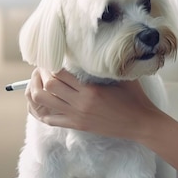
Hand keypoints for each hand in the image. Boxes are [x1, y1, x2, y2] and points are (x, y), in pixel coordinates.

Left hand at [25, 68, 158, 139]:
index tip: (50, 58)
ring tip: (38, 82)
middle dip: (40, 75)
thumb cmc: (135, 98)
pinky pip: (49, 119)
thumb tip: (92, 51)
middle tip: (42, 68)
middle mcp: (80, 105)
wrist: (141, 123)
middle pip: (48, 87)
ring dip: (35, 91)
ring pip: (43, 104)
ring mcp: (76, 117)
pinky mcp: (77, 126)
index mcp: (90, 91)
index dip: (50, 64)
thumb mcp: (121, 77)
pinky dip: (40, 110)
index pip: (60, 74)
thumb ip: (105, 66)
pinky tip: (40, 100)